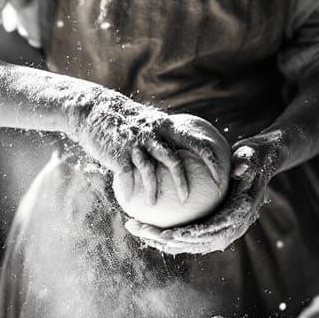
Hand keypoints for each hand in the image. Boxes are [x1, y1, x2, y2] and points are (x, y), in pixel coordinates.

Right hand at [68, 94, 224, 206]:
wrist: (95, 111)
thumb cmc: (127, 122)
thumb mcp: (150, 123)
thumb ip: (166, 138)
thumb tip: (185, 159)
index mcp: (167, 127)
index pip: (196, 142)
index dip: (212, 160)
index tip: (223, 177)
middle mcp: (154, 134)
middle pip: (175, 160)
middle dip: (186, 182)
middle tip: (192, 200)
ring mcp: (136, 144)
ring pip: (153, 170)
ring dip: (160, 191)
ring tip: (162, 205)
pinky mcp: (120, 153)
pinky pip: (130, 176)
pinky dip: (134, 191)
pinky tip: (134, 203)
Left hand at [124, 131, 283, 254]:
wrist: (256, 167)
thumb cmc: (251, 158)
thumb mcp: (250, 157)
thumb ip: (244, 163)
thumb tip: (238, 167)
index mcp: (240, 214)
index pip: (217, 228)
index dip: (196, 234)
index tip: (174, 233)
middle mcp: (231, 229)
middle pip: (196, 241)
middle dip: (168, 239)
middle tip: (143, 231)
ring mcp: (220, 231)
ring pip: (187, 243)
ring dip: (160, 239)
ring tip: (135, 228)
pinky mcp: (210, 229)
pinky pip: (185, 236)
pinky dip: (165, 233)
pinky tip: (143, 225)